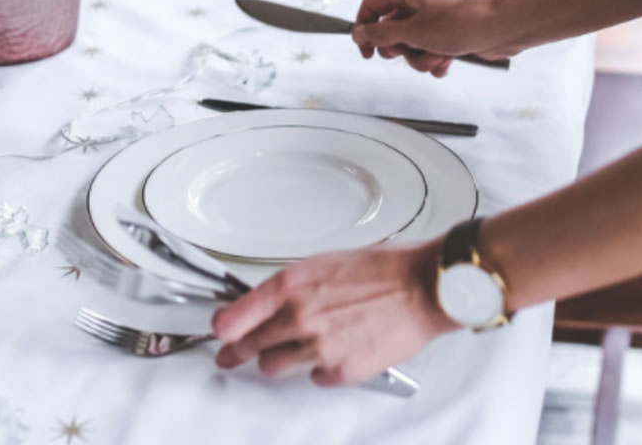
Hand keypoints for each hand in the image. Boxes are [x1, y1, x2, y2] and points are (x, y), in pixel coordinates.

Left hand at [212, 241, 455, 385]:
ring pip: (274, 367)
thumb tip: (272, 302)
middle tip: (229, 357)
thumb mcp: (324, 264)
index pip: (234, 317)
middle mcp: (299, 318)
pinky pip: (315, 377)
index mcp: (291, 286)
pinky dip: (320, 368)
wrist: (422, 288)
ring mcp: (318, 347)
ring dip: (278, 360)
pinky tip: (333, 352)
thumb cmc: (383, 270)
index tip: (220, 333)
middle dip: (236, 352)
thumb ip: (293, 287)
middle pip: (250, 346)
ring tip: (289, 352)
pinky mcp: (341, 370)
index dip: (222, 328)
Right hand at [351, 0, 522, 76]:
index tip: (367, 51)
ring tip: (437, 57)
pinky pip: (430, 52)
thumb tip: (358, 33)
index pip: (372, 5)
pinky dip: (436, 61)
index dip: (364, 28)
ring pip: (412, 46)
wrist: (502, 28)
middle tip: (409, 51)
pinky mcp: (449, 35)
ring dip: (420, 58)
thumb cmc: (462, 22)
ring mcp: (435, 20)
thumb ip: (382, 34)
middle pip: (391, 30)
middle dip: (399, 49)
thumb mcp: (414, 31)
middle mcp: (420, 3)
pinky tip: (447, 62)